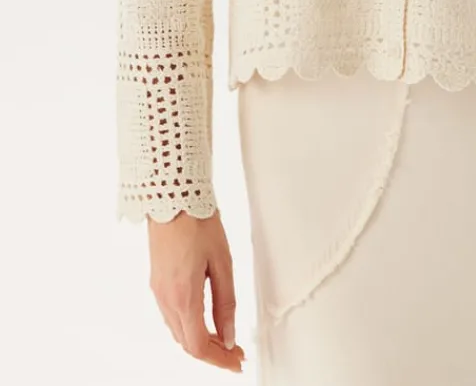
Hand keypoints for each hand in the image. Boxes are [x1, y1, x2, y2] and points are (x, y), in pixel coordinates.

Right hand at [148, 208, 245, 372]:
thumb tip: (228, 335)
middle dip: (212, 353)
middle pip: (187, 343)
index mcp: (183, 296)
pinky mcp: (157, 281)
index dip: (219, 359)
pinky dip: (189, 327)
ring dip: (200, 341)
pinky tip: (204, 321)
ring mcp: (158, 291)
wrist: (171, 196)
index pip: (198, 345)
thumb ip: (226, 303)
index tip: (237, 361)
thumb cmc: (198, 222)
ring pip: (178, 332)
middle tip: (235, 353)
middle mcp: (165, 299)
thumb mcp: (222, 262)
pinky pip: (171, 316)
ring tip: (224, 339)